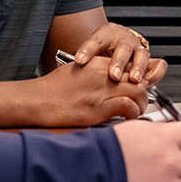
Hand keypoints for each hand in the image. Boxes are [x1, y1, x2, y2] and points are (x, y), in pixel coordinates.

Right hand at [28, 56, 151, 126]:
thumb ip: (94, 73)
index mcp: (97, 64)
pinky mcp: (98, 108)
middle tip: (141, 100)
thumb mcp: (76, 72)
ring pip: (138, 91)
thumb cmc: (51, 90)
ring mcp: (101, 91)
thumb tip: (105, 79)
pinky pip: (128, 106)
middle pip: (138, 77)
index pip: (129, 66)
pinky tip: (129, 116)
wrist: (36, 100)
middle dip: (144, 90)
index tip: (138, 86)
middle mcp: (103, 75)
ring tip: (137, 110)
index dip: (138, 77)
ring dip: (142, 102)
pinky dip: (133, 112)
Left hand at [70, 22, 153, 84]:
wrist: (115, 45)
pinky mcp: (149, 59)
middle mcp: (124, 39)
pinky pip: (158, 64)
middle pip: (122, 49)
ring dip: (138, 68)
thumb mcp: (90, 52)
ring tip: (134, 80)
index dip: (88, 50)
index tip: (80, 61)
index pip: (96, 40)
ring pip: (142, 55)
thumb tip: (68, 74)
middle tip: (113, 75)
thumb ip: (83, 61)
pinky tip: (148, 82)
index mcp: (106, 34)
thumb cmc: (101, 52)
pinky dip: (154, 73)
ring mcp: (138, 48)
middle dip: (118, 62)